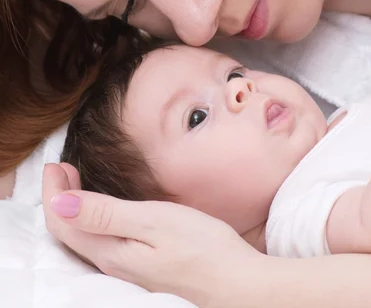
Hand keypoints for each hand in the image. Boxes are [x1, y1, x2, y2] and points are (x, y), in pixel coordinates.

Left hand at [42, 163, 264, 307]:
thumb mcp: (152, 223)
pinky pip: (102, 243)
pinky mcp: (142, 268)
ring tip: (76, 182)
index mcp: (111, 252)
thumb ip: (105, 215)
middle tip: (62, 168)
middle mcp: (113, 265)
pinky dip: (92, 219)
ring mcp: (128, 269)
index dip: (53, 192)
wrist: (237, 285)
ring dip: (75, 208)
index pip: (64, 222)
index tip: (55, 165)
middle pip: (69, 233)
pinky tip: (105, 210)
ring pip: (84, 238)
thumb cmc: (202, 249)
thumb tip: (61, 203)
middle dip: (59, 198)